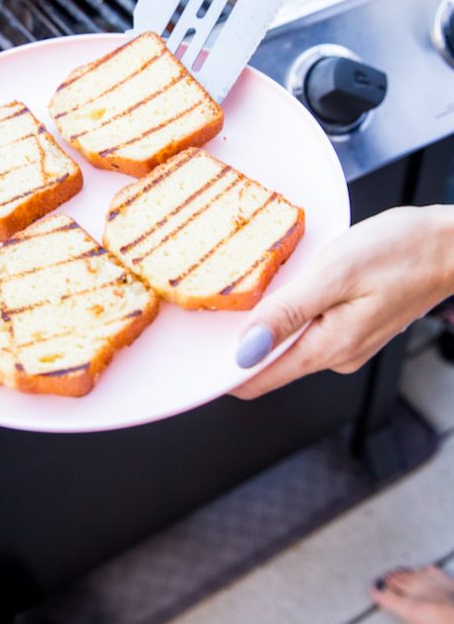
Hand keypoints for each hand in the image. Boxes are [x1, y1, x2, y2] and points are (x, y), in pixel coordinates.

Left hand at [231, 205, 453, 399]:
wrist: (451, 245)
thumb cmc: (402, 251)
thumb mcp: (334, 274)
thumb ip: (287, 313)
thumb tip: (245, 350)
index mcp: (329, 348)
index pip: (259, 378)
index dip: (223, 370)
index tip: (194, 356)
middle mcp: (336, 355)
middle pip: (270, 360)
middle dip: (241, 339)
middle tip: (217, 303)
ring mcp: (346, 343)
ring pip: (289, 340)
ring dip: (268, 320)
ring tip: (250, 288)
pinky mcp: (353, 326)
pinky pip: (308, 326)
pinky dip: (291, 310)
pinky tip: (288, 285)